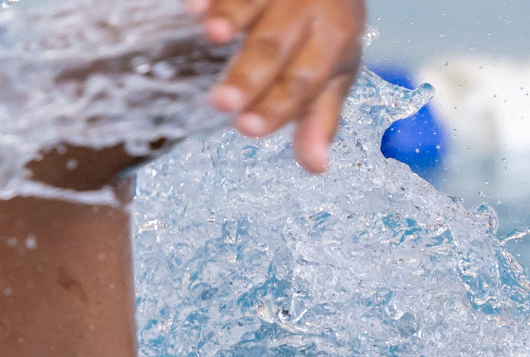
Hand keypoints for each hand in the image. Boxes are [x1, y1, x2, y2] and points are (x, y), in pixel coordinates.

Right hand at [190, 0, 364, 173]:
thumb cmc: (326, 30)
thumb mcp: (333, 73)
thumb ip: (319, 118)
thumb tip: (316, 166)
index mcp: (335, 40)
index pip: (304, 79)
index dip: (277, 105)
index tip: (248, 128)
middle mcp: (312, 8)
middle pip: (277, 45)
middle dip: (248, 74)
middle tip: (222, 101)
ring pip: (255, 1)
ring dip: (231, 16)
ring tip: (212, 35)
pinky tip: (193, 7)